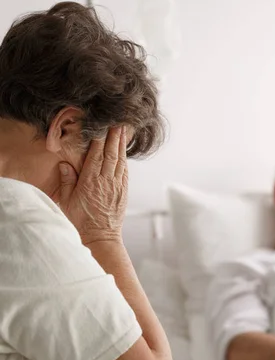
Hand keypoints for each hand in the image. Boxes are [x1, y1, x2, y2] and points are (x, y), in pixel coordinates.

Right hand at [58, 127, 127, 242]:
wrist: (100, 238)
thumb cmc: (80, 221)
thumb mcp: (66, 202)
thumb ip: (67, 182)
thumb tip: (65, 164)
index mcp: (90, 182)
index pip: (96, 155)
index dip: (99, 139)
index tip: (101, 126)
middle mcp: (105, 182)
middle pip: (111, 154)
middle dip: (114, 136)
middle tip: (117, 121)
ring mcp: (116, 186)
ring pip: (120, 161)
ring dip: (121, 144)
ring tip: (123, 130)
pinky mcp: (123, 192)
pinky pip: (124, 171)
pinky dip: (124, 159)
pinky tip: (124, 151)